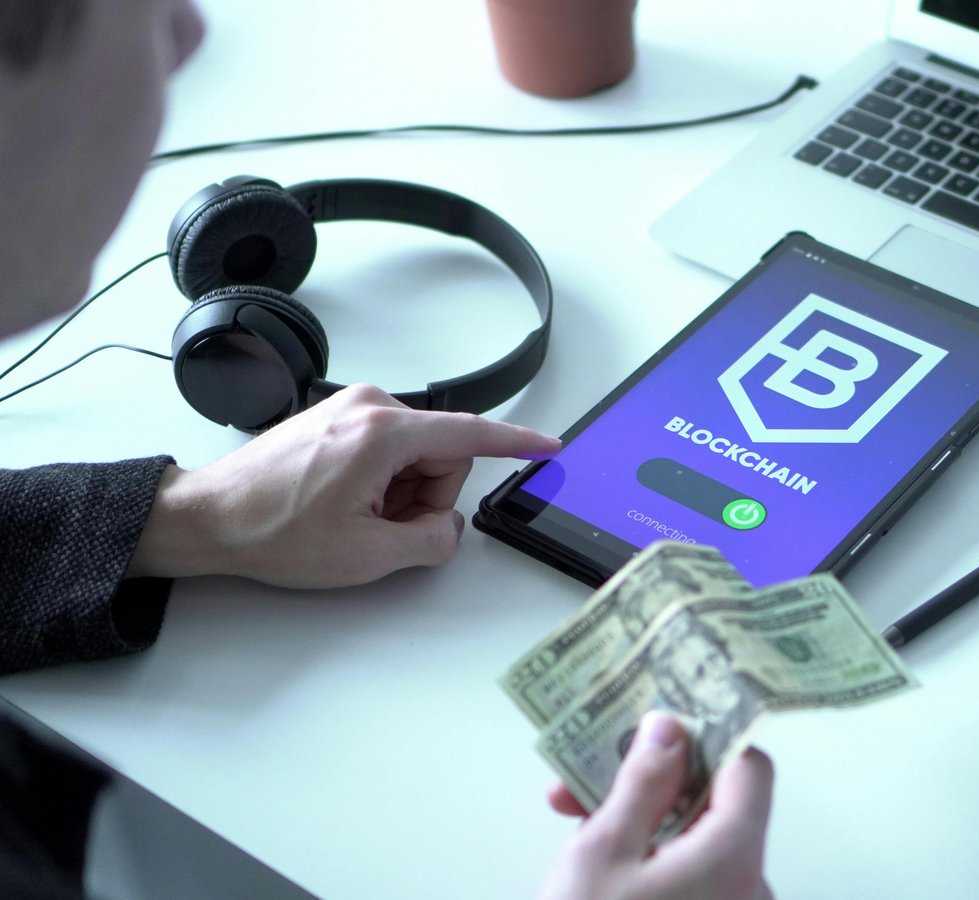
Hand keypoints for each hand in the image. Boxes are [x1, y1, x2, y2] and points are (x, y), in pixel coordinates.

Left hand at [127, 383, 559, 586]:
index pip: (472, 434)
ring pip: (417, 454)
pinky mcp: (337, 418)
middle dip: (425, 497)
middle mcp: (370, 407)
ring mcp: (351, 409)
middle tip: (381, 527)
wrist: (207, 518)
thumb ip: (432, 542)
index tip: (548, 446)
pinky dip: (380, 482)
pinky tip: (345, 503)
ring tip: (354, 517)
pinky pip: (388, 450)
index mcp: (383, 433)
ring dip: (400, 493)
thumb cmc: (271, 530)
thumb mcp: (368, 556)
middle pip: (443, 453)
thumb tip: (447, 529)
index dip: (516, 444)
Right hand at [539, 711, 775, 899]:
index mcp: (737, 855)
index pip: (751, 768)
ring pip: (695, 844)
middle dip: (649, 782)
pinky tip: (595, 863)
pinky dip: (649, 863)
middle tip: (583, 779)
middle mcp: (752, 888)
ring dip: (639, 822)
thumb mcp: (603, 850)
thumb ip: (642, 780)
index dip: (706, 738)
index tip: (653, 728)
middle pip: (716, 806)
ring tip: (572, 821)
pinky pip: (690, 881)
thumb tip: (671, 726)